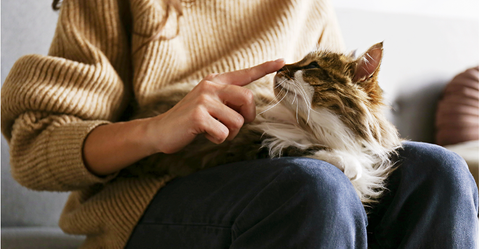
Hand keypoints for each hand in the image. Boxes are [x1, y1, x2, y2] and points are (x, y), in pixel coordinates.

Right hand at [145, 59, 284, 153]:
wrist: (160, 130)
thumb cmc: (190, 120)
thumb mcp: (208, 104)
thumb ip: (227, 100)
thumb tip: (249, 108)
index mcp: (215, 81)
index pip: (244, 73)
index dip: (264, 67)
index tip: (282, 61)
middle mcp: (210, 86)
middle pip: (248, 98)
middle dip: (247, 116)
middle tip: (234, 125)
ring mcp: (204, 100)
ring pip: (237, 121)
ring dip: (229, 133)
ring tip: (213, 130)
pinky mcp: (198, 116)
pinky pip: (223, 132)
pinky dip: (218, 139)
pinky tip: (204, 134)